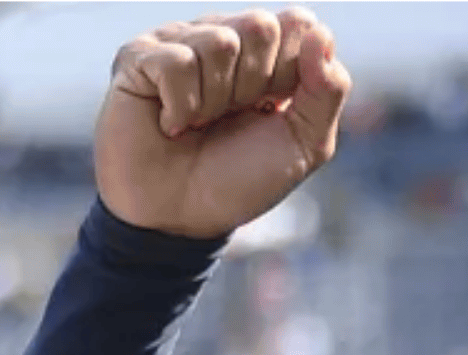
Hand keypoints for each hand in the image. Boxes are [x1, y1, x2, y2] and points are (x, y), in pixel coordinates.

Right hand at [96, 7, 350, 238]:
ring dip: (216, 101)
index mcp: (268, 51)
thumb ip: (328, 90)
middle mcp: (224, 35)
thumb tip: (322, 33)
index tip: (272, 109)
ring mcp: (179, 42)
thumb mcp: (305, 144)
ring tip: (200, 124)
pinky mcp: (138, 57)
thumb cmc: (242, 178)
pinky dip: (182, 107)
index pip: (298, 23)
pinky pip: (177, 61)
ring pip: (220, 42)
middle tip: (233, 116)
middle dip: (255, 84)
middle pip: (261, 25)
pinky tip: (172, 125)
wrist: (184, 218)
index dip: (291, 72)